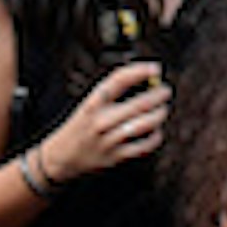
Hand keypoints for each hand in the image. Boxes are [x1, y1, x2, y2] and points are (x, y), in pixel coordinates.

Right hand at [43, 59, 172, 180]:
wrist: (61, 158)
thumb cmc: (81, 125)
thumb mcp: (90, 104)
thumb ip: (114, 92)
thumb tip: (149, 80)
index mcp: (93, 103)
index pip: (119, 80)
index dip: (140, 70)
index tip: (155, 68)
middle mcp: (101, 121)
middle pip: (139, 103)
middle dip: (159, 95)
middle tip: (165, 91)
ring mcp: (109, 140)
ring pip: (145, 124)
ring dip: (159, 114)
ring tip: (162, 110)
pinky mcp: (116, 157)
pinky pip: (144, 145)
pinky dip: (155, 135)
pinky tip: (155, 130)